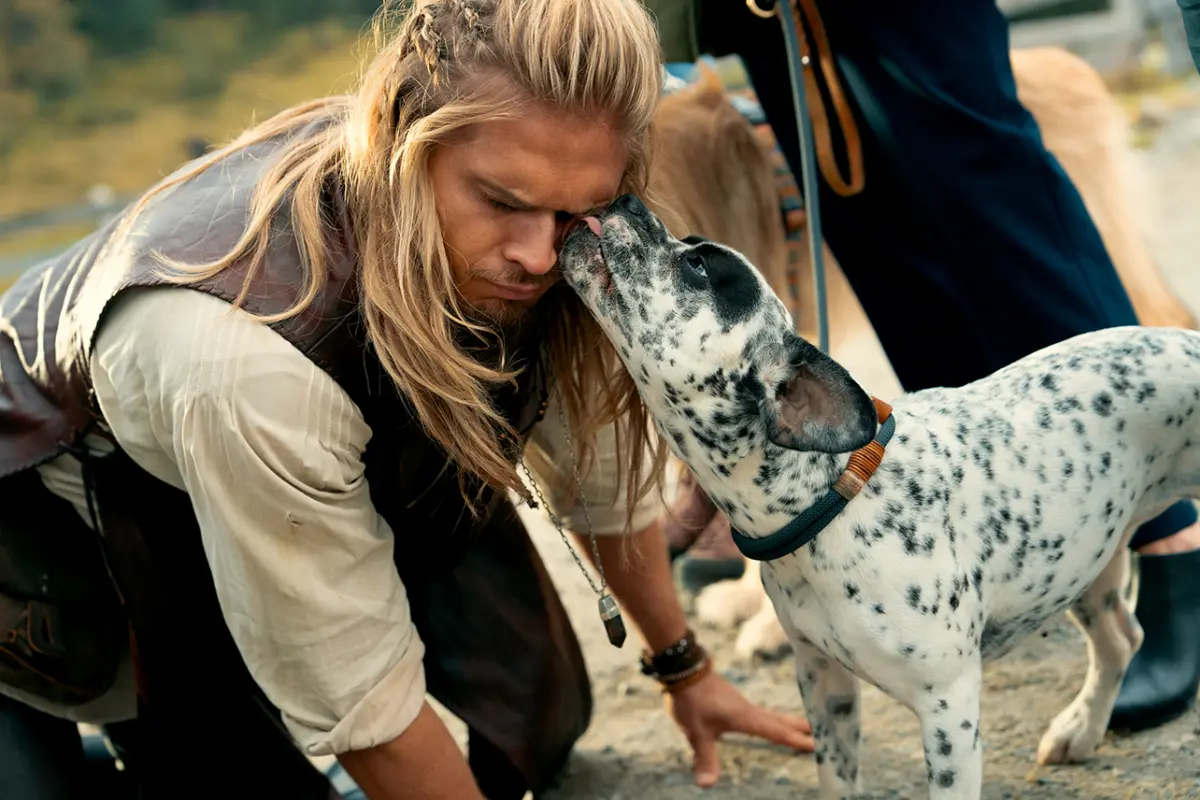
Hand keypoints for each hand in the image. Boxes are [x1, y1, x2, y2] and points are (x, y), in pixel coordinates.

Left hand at [665, 670, 813, 786]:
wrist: (683, 669)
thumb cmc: (692, 700)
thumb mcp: (697, 733)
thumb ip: (705, 758)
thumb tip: (707, 785)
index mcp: (745, 718)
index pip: (775, 732)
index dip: (795, 740)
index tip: (815, 745)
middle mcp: (747, 710)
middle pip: (778, 720)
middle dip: (797, 727)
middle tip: (818, 732)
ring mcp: (740, 703)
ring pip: (769, 714)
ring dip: (786, 721)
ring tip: (802, 725)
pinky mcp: (731, 700)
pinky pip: (758, 711)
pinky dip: (771, 717)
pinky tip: (765, 720)